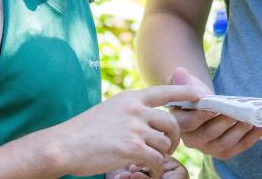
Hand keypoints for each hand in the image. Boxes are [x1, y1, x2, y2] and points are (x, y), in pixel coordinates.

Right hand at [50, 84, 200, 177]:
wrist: (64, 145)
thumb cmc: (83, 131)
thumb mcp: (110, 109)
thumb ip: (131, 109)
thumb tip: (149, 115)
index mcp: (131, 97)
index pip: (165, 91)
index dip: (185, 92)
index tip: (198, 95)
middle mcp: (136, 109)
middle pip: (172, 122)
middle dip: (175, 137)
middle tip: (169, 147)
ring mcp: (135, 128)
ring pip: (165, 143)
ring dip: (162, 154)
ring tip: (151, 160)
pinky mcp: (132, 148)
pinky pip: (156, 159)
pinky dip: (155, 168)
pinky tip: (147, 171)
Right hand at [167, 67, 261, 158]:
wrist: (203, 104)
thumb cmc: (193, 94)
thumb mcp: (186, 84)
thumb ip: (182, 80)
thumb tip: (180, 72)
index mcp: (179, 124)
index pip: (187, 124)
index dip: (199, 117)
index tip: (212, 109)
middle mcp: (192, 140)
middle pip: (208, 135)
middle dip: (224, 123)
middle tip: (237, 113)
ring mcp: (208, 148)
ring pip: (224, 144)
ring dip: (239, 132)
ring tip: (251, 120)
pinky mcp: (223, 151)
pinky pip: (237, 148)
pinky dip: (250, 138)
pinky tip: (260, 126)